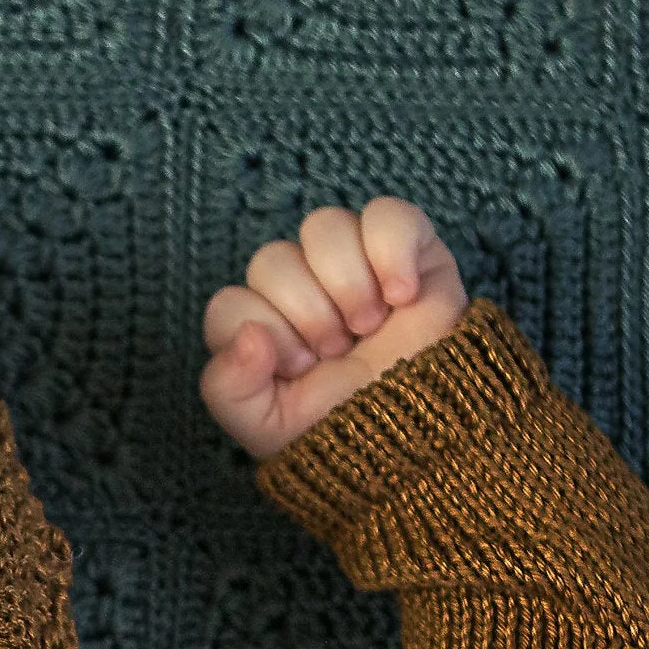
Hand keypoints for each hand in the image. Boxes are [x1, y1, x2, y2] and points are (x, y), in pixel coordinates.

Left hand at [199, 198, 469, 460]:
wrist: (420, 434)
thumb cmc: (344, 430)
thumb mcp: (267, 427)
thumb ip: (228, 388)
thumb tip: (248, 334)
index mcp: (264, 325)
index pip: (230, 303)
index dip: (266, 334)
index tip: (300, 368)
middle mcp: (302, 286)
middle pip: (272, 260)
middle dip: (309, 314)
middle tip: (340, 349)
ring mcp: (353, 262)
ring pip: (324, 227)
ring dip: (346, 283)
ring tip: (370, 324)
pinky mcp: (406, 246)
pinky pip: (387, 214)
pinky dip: (391, 252)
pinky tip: (402, 296)